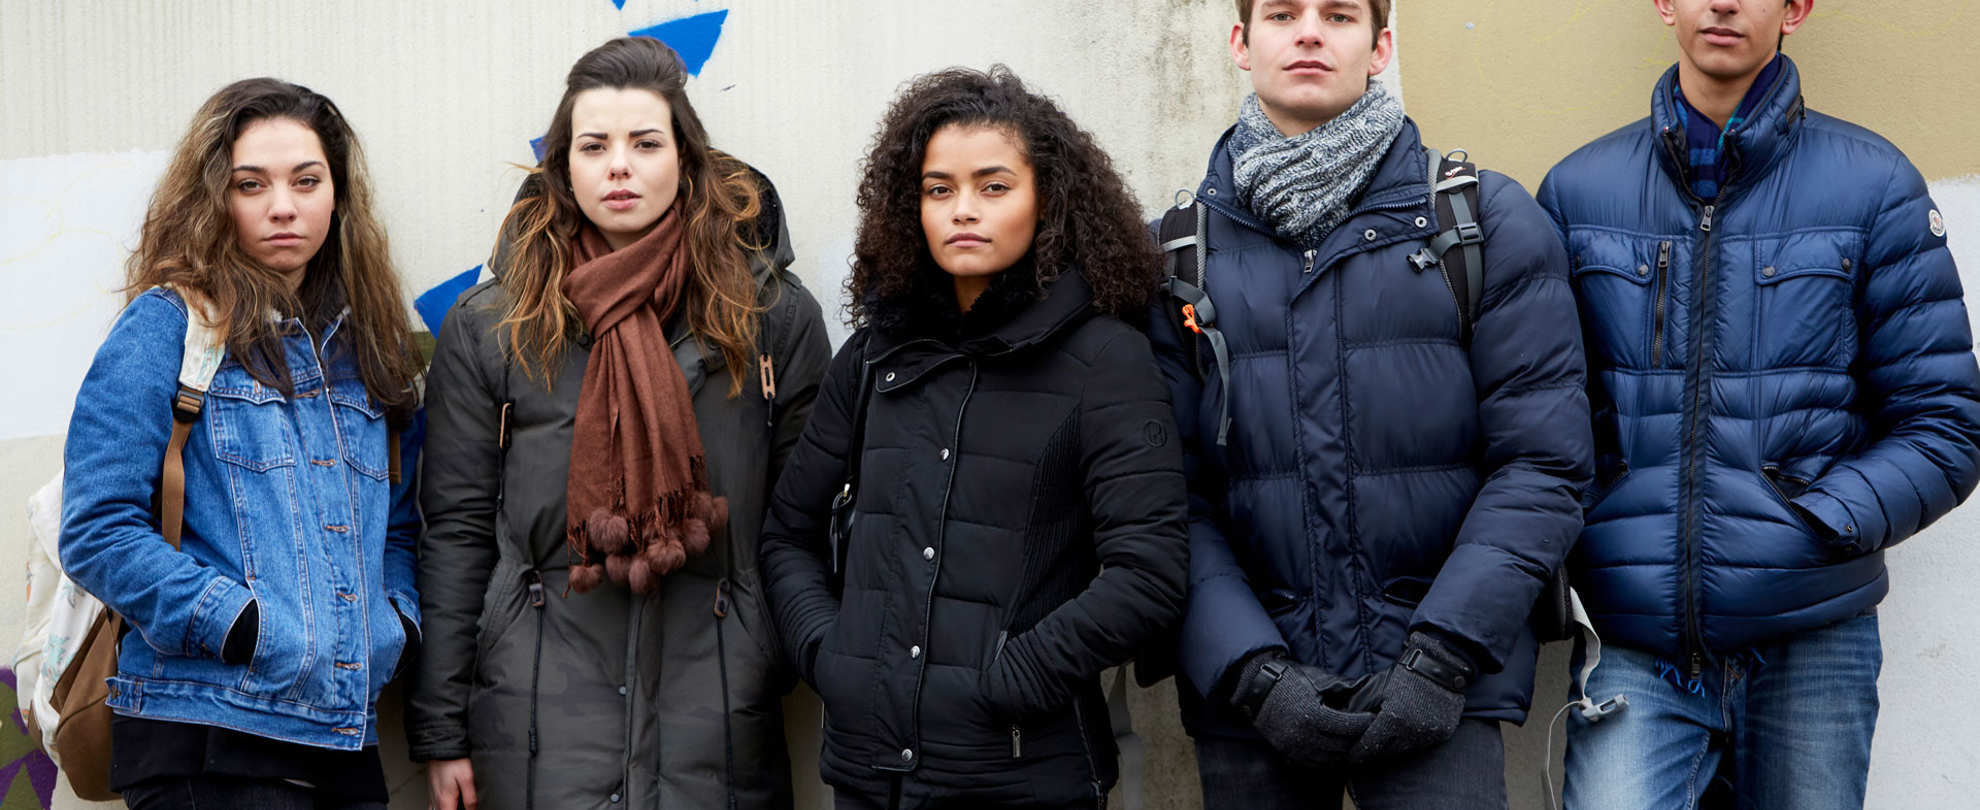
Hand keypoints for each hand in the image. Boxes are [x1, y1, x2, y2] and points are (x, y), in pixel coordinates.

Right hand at [427, 758, 477, 809]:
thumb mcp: (467, 778)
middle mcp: (435, 800)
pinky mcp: (431, 790)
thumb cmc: (453, 760)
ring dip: (446, 809)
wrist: (440, 747)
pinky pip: (432, 806)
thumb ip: (470, 797)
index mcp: (444, 800)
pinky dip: (440, 808)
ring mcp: (431, 795)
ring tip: (456, 805)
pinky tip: (448, 804)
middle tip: (464, 806)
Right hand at [1230, 651, 1375, 767]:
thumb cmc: (1287, 678)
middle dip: (1357, 739)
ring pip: (1329, 759)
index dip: (1364, 723)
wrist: (1256, 687)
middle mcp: (1304, 735)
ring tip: (1353, 742)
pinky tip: (1335, 750)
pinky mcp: (1287, 752)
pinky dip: (1327, 759)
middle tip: (1367, 731)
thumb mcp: (1315, 679)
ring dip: (1343, 752)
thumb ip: (1338, 689)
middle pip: (1342, 746)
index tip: (1372, 718)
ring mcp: (1294, 747)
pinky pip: (1314, 763)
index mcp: (1312, 715)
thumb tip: (1362, 691)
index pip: (1348, 727)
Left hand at [1348, 632, 1472, 762]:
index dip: (1359, 753)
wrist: (1442, 665)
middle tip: (1367, 751)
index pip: (1371, 745)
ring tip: (1385, 745)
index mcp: (1393, 719)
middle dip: (1376, 751)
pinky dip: (1413, 741)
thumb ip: (1373, 712)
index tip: (1352, 757)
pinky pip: (1423, 744)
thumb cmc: (1408, 671)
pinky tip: (1404, 736)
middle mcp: (1411, 731)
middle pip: (1388, 751)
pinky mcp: (1443, 734)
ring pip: (1406, 749)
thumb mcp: (1383, 690)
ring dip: (1395, 747)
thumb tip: (1360, 726)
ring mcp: (1429, 734)